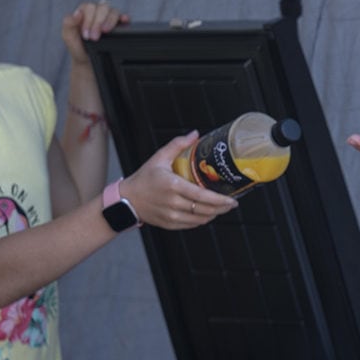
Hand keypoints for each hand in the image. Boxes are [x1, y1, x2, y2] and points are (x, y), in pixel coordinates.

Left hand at [62, 0, 129, 62]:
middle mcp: (98, 11)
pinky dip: (124, 18)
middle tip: (94, 37)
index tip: (86, 35)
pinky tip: (123, 21)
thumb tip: (78, 13)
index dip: (88, 20)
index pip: (89, 7)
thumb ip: (68, 23)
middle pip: (102, 7)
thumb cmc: (78, 46)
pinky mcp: (119, 24)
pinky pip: (124, 17)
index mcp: (84, 10)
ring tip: (105, 32)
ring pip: (113, 11)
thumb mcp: (68, 36)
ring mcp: (109, 16)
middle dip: (98, 22)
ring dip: (110, 21)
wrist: (88, 61)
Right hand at [121, 133, 239, 229]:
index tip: (232, 199)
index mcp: (172, 185)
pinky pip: (192, 224)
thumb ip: (177, 145)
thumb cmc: (144, 179)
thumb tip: (195, 134)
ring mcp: (172, 215)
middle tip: (232, 203)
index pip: (202, 196)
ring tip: (222, 207)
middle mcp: (173, 202)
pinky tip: (208, 213)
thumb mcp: (159, 158)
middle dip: (222, 208)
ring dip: (215, 214)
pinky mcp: (170, 224)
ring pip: (201, 219)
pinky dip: (203, 220)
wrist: (127, 200)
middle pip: (205, 210)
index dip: (220, 200)